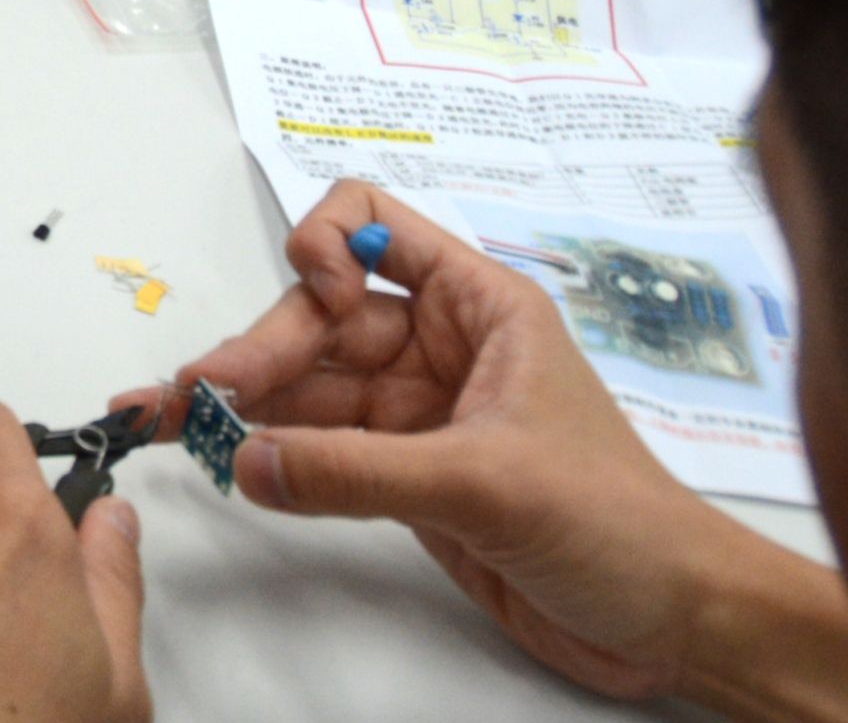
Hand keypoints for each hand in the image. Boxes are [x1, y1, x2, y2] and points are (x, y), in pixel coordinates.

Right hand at [148, 187, 806, 706]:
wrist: (675, 624)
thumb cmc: (616, 523)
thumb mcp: (487, 483)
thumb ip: (358, 472)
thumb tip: (246, 458)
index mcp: (479, 306)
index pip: (374, 222)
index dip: (325, 245)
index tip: (312, 302)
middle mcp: (440, 345)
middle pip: (320, 315)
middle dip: (259, 349)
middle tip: (196, 398)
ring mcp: (419, 412)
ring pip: (309, 385)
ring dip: (244, 402)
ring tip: (171, 424)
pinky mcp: (406, 476)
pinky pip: (320, 448)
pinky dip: (269, 452)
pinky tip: (225, 457)